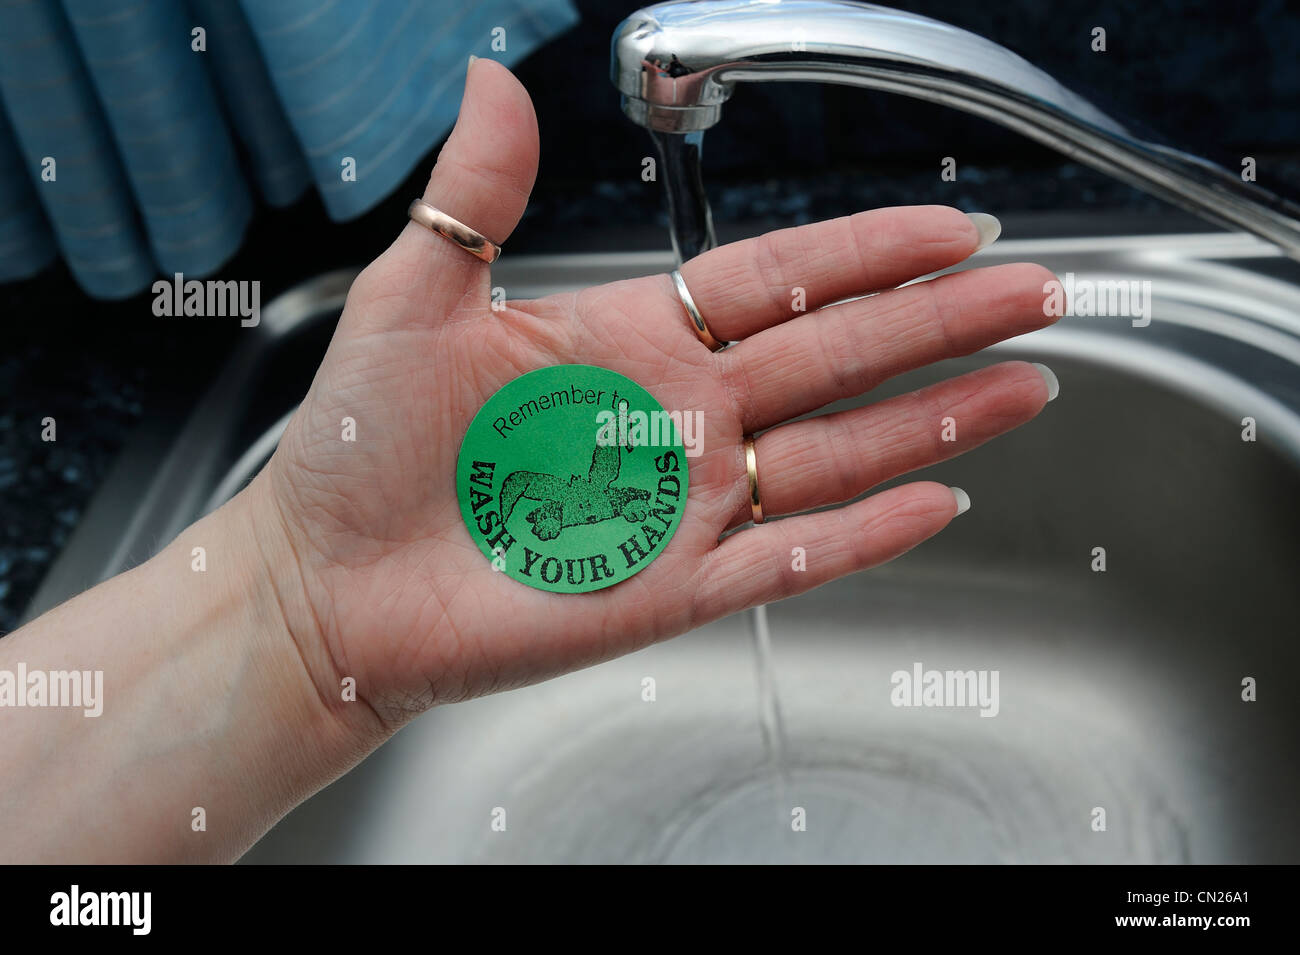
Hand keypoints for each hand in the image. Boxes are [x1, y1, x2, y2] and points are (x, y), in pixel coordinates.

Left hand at [250, 60, 1057, 737]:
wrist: (329, 584)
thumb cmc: (359, 449)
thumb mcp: (415, 297)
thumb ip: (478, 195)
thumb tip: (494, 77)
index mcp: (629, 337)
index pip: (777, 281)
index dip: (866, 253)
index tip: (948, 227)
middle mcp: (677, 416)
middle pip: (838, 358)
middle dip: (941, 324)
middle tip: (1034, 292)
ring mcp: (686, 505)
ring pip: (839, 453)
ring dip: (935, 420)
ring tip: (1024, 385)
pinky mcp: (674, 588)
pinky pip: (790, 559)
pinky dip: (864, 534)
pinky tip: (935, 500)